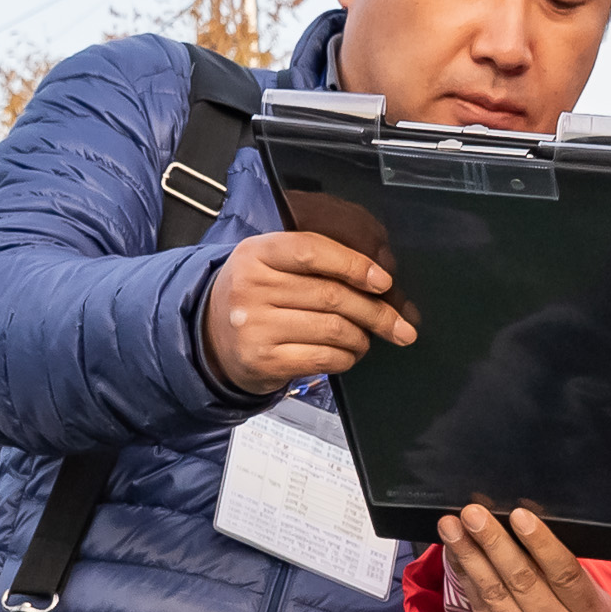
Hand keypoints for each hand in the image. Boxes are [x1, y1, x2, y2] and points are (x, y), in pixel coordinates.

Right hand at [201, 230, 413, 394]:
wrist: (212, 339)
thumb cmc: (255, 298)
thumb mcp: (270, 266)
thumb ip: (315, 265)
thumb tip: (379, 281)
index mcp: (256, 253)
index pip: (312, 251)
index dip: (354, 265)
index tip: (383, 282)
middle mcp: (251, 287)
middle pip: (331, 295)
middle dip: (376, 312)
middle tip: (398, 323)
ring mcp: (255, 326)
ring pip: (333, 329)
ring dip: (361, 337)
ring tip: (365, 338)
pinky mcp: (264, 360)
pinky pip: (323, 358)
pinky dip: (346, 358)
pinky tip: (347, 354)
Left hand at [438, 505, 610, 611]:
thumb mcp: (594, 605)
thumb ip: (567, 575)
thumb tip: (523, 527)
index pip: (564, 573)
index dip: (540, 543)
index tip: (518, 514)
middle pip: (522, 582)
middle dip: (493, 543)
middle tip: (473, 513)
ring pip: (494, 595)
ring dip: (468, 557)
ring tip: (451, 528)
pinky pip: (480, 610)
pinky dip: (465, 579)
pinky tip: (455, 556)